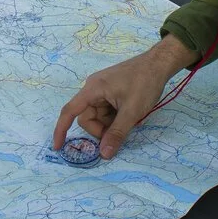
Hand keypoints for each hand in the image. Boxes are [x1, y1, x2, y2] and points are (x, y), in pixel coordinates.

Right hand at [53, 36, 195, 158]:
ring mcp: (102, 90)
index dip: (61, 130)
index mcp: (92, 89)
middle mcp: (93, 89)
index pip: (70, 111)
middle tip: (120, 132)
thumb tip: (103, 155)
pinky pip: (106, 111)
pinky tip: (129, 114)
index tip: (58, 147)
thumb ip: (117, 133)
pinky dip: (114, 118)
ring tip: (129, 119)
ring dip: (109, 124)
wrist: (159, 63)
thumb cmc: (145, 83)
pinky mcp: (110, 92)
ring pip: (98, 116)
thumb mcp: (132, 111)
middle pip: (87, 117)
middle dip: (100, 129)